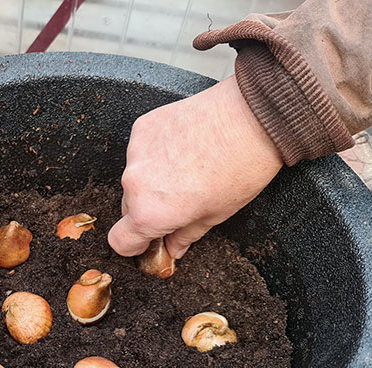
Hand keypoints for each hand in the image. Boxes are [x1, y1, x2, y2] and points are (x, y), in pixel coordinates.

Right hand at [108, 76, 283, 259]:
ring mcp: (135, 153)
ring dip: (152, 180)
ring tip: (186, 170)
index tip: (148, 240)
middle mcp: (134, 184)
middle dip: (148, 210)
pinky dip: (155, 153)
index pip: (120, 241)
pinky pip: (140, 150)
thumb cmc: (241, 167)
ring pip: (135, 178)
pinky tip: (182, 148)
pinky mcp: (141, 128)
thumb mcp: (216, 214)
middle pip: (128, 208)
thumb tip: (174, 246)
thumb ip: (186, 235)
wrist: (252, 117)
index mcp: (149, 213)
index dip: (135, 245)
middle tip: (179, 202)